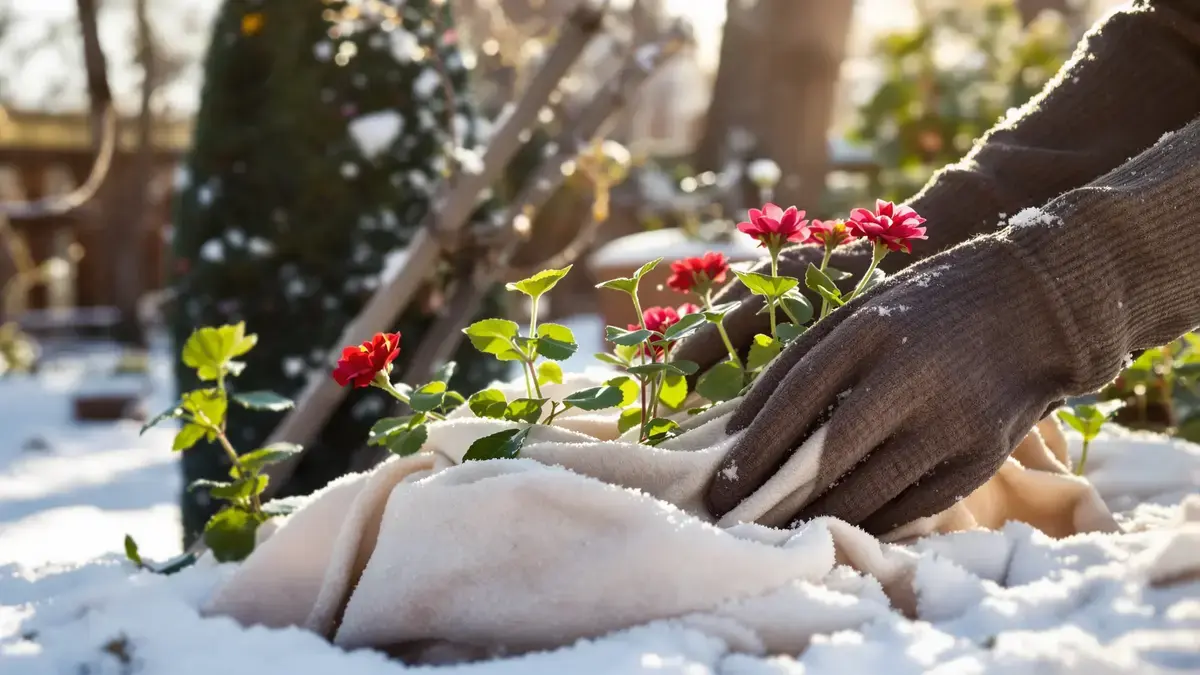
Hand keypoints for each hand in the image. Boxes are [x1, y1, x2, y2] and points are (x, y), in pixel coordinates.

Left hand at [706, 237, 1069, 534]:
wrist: (1038, 306)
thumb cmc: (927, 308)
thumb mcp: (862, 312)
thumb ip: (807, 361)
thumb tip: (743, 428)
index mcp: (873, 329)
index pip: (797, 395)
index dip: (754, 447)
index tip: (718, 484)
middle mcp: (913, 375)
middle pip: (830, 451)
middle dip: (775, 494)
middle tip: (736, 523)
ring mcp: (953, 420)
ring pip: (872, 489)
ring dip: (819, 517)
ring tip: (778, 532)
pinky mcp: (982, 457)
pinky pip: (914, 506)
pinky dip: (872, 520)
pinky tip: (839, 527)